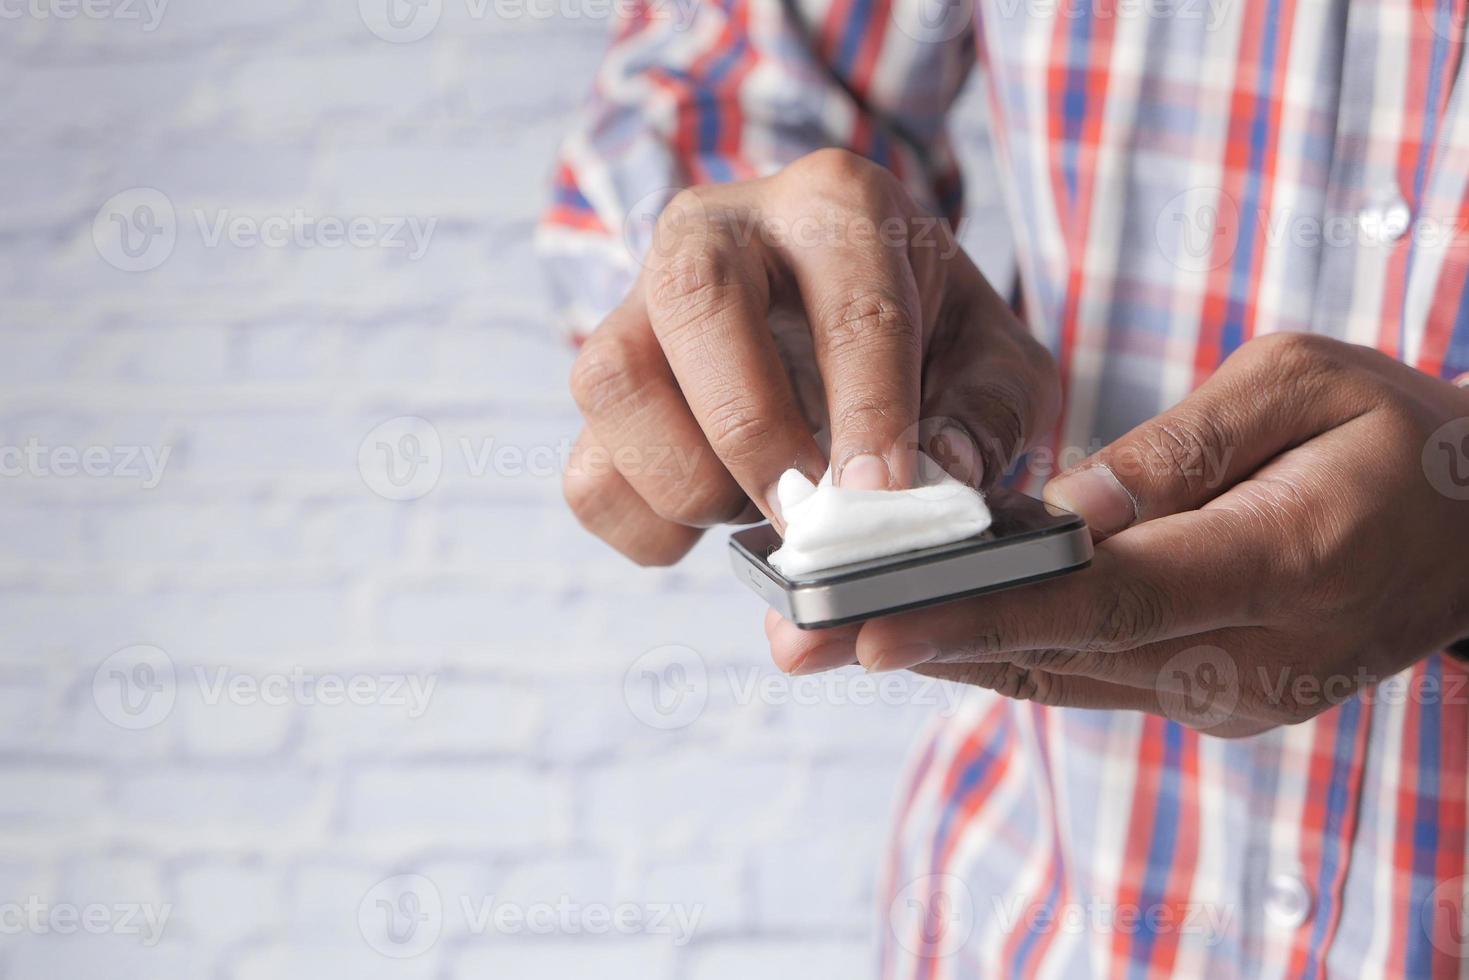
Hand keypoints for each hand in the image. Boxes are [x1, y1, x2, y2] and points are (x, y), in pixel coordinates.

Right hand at [563, 149, 1058, 564]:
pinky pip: (587, 474)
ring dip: (691, 480)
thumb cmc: (923, 329)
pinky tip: (720, 517)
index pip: (849, 302)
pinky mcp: (605, 388)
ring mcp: (638, 304)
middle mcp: (715, 231)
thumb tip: (938, 480)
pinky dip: (650, 527)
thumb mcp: (990, 356)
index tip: (882, 496)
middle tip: (809, 516)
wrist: (839, 310)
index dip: (867, 409)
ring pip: (613, 384)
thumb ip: (986, 414)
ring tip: (763, 506)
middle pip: (694, 302)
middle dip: (752, 429)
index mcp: (834, 205)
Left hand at [768, 332, 1468, 735]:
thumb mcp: (1308, 387)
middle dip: (917, 645)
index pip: (1098, 602)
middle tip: (791, 640)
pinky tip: (916, 627)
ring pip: (1054, 677)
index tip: (862, 626)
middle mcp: (1242, 660)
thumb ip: (1179, 451)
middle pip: (1053, 655)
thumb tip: (1061, 508)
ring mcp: (1226, 693)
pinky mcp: (1207, 695)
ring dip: (940, 656)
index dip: (973, 615)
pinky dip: (997, 650)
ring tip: (821, 634)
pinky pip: (1082, 675)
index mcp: (1277, 568)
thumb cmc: (1402, 436)